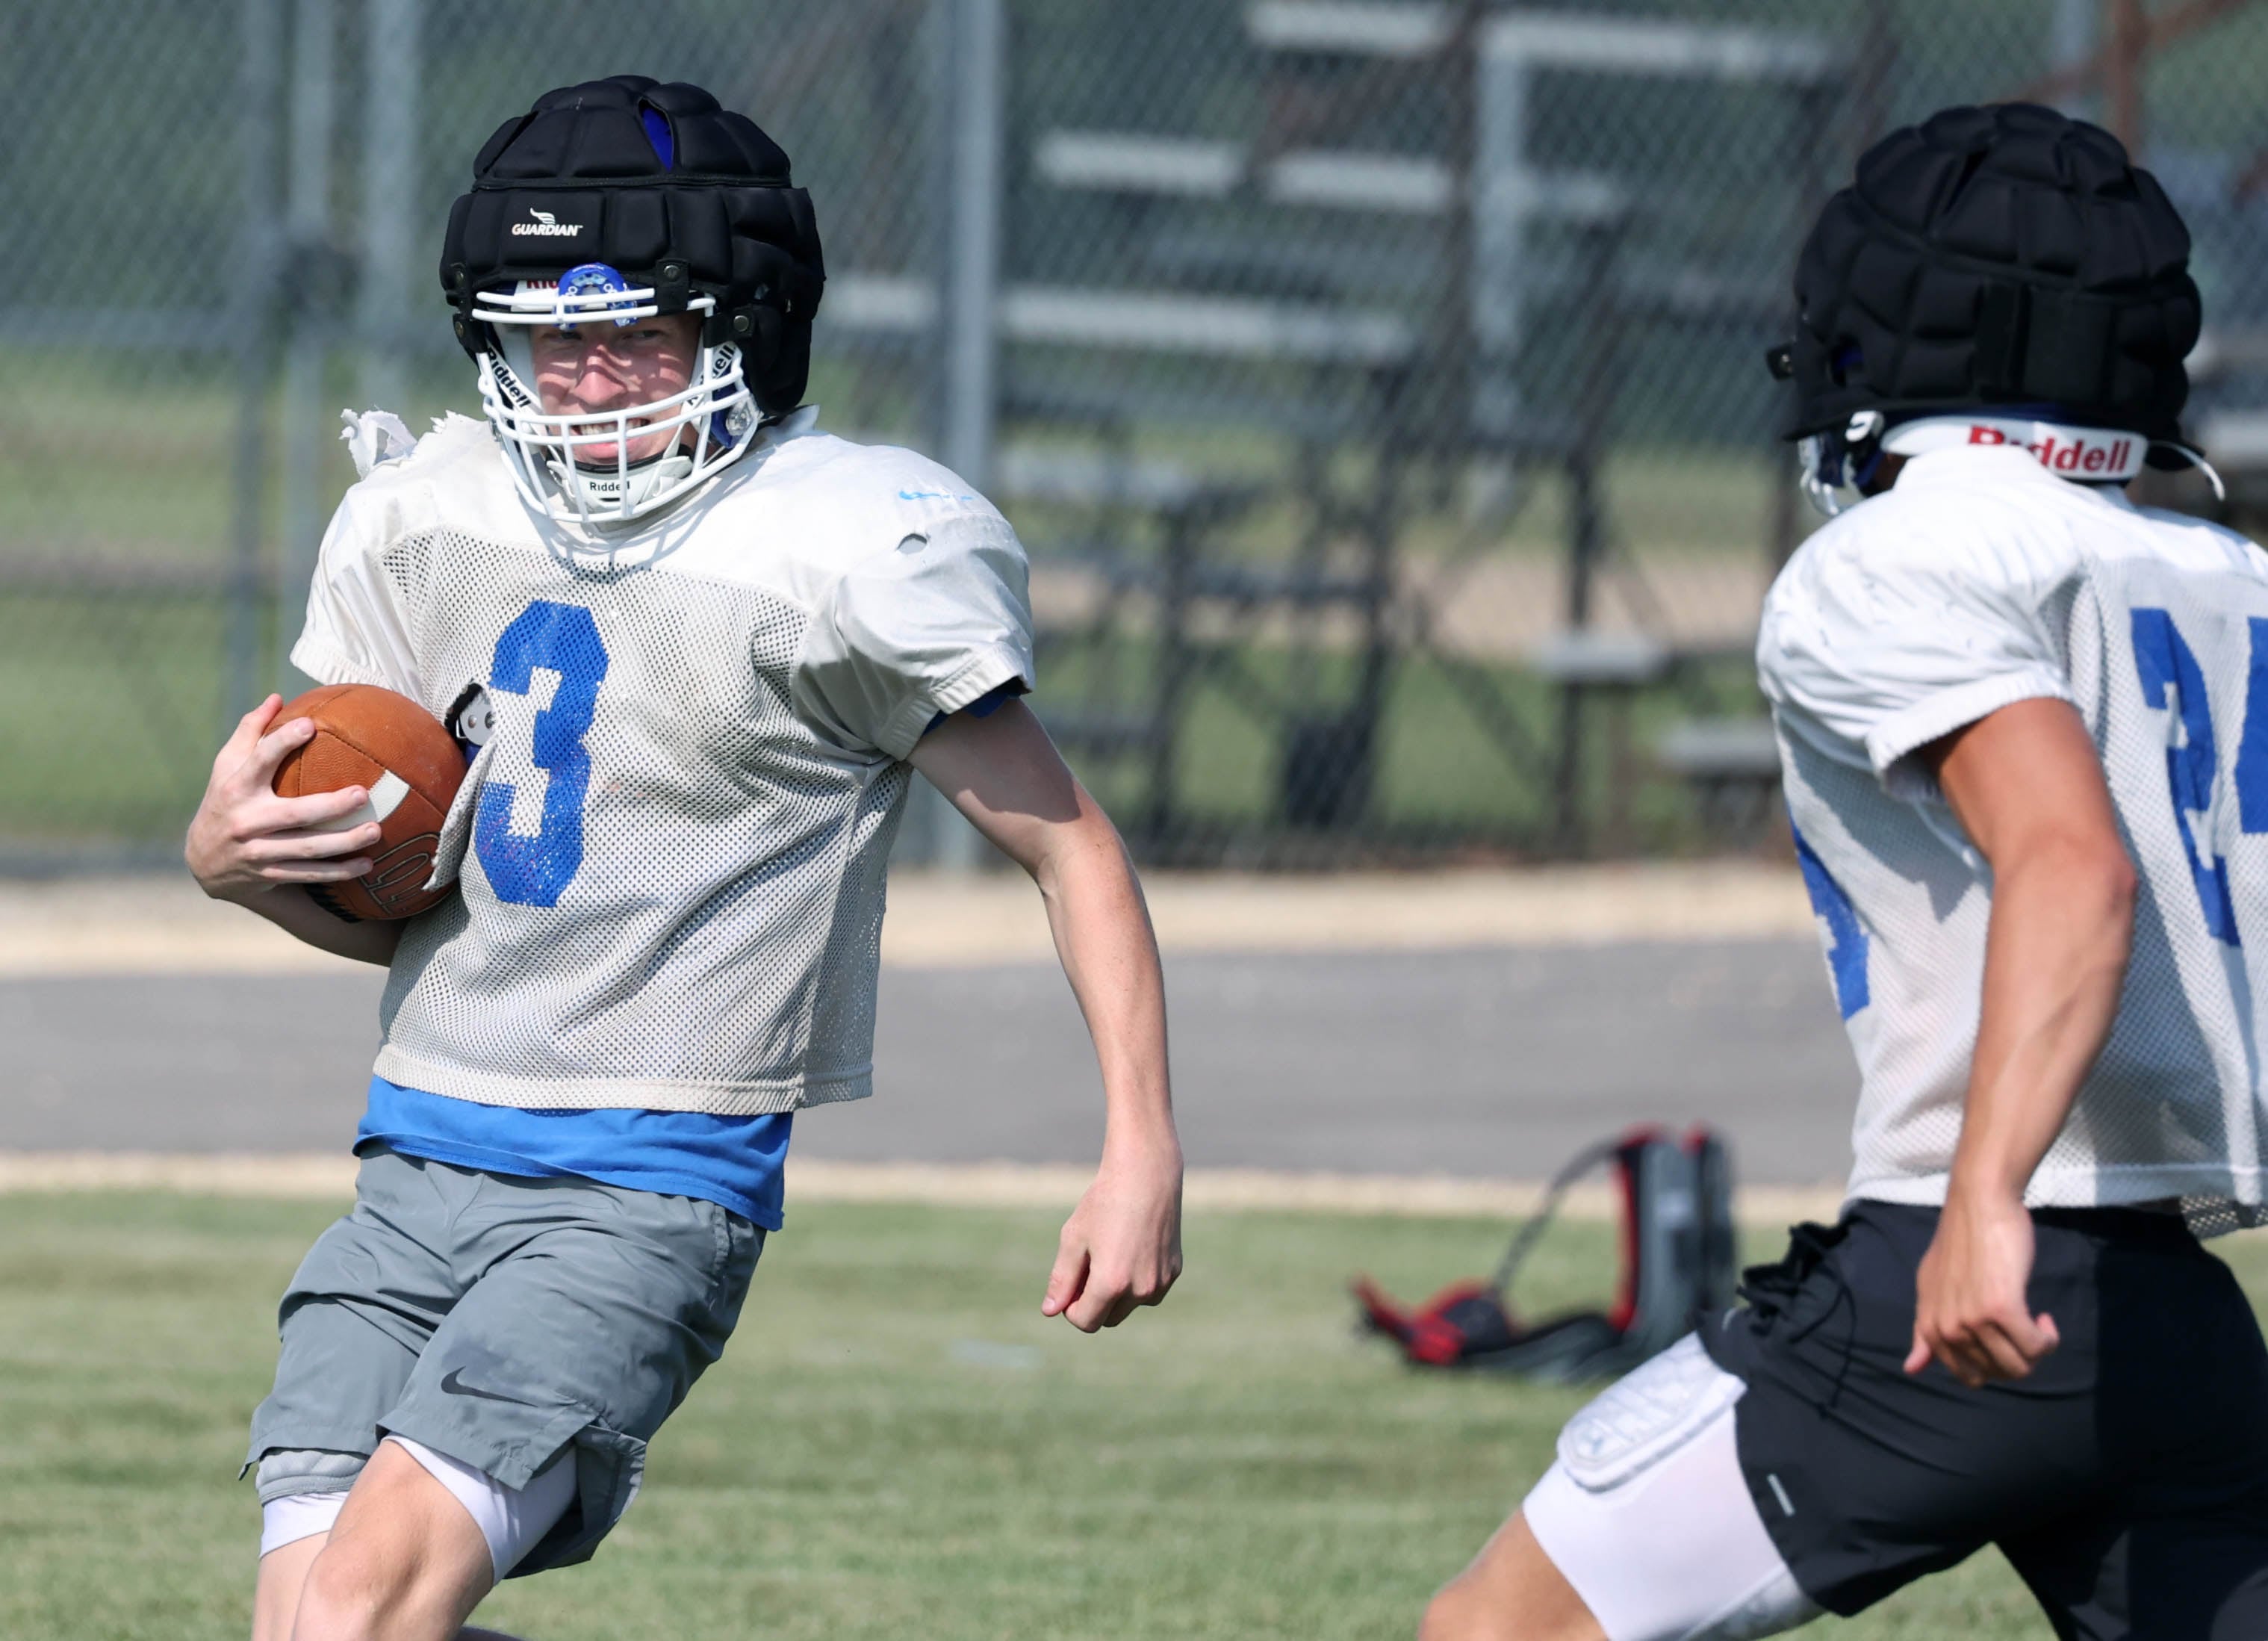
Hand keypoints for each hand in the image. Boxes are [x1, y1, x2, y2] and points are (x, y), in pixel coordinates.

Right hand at [185, 696, 380, 902]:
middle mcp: (246, 821)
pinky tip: (367, 863)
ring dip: (343, 842)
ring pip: (306, 849)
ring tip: (375, 830)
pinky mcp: (269, 875)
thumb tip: (277, 697)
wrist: (202, 861)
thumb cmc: (225, 799)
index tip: (310, 725)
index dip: (282, 742)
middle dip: (329, 806)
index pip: (259, 760)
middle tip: (362, 794)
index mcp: (236, 787)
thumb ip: (251, 732)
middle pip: (293, 814)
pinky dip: (338, 871)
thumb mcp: (227, 766)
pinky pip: (308, 874)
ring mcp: (257, 851)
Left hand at [1042, 1132, 1182, 1331]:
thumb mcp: (1074, 1238)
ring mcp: (1161, 1282)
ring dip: (1116, 1293)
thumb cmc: (1104, 1203)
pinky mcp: (1174, 1272)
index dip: (1070, 1307)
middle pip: (1107, 1318)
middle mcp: (1140, 1289)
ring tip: (1110, 1252)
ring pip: (1129, 1306)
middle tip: (1088, 1265)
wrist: (1147, 1174)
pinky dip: (1137, 1281)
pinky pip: (1149, 1292)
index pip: (1085, 1321)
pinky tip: (1132, 1247)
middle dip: (1093, 1301)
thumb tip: (1050, 1311)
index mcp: (1111, 1283)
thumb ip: (1062, 1279)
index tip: (1070, 1281)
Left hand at [1904, 1187, 2058, 1386]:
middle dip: (2021, 1357)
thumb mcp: (1932, 1287)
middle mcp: (1947, 1329)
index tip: (2005, 1336)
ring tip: (2035, 1320)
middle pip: (2000, 1374)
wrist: (1979, 1204)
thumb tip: (1909, 1369)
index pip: (1970, 1376)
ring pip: (2021, 1365)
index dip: (1996, 1364)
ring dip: (2038, 1348)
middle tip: (2025, 1326)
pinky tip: (2044, 1316)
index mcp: (1930, 1328)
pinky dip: (2048, 1338)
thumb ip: (1924, 1330)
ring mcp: (1973, 1320)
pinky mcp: (2002, 1309)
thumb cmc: (1961, 1243)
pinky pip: (2036, 1347)